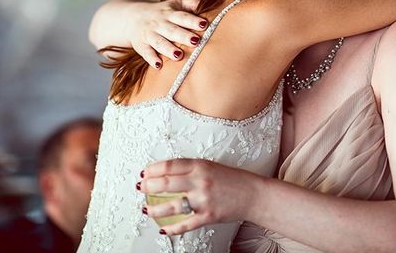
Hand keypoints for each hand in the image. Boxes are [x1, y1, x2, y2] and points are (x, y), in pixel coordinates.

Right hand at [126, 0, 205, 67]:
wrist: (130, 17)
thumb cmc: (160, 12)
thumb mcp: (173, 4)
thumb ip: (189, 3)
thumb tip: (204, 2)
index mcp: (170, 13)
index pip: (182, 17)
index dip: (193, 21)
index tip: (204, 24)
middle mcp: (159, 24)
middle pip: (172, 30)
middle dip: (184, 36)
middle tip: (196, 41)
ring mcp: (149, 35)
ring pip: (159, 42)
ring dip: (169, 49)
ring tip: (179, 55)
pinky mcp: (141, 45)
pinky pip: (146, 53)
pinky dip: (151, 59)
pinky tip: (158, 65)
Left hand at [139, 159, 259, 234]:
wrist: (253, 194)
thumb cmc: (234, 180)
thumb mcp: (212, 166)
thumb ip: (192, 169)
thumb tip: (168, 174)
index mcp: (201, 165)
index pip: (170, 165)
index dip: (154, 169)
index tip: (146, 172)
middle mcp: (200, 181)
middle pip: (166, 183)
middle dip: (149, 186)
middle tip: (142, 188)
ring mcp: (203, 199)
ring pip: (171, 205)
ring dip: (155, 209)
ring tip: (146, 209)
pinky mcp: (208, 215)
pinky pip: (185, 224)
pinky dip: (172, 229)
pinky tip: (164, 229)